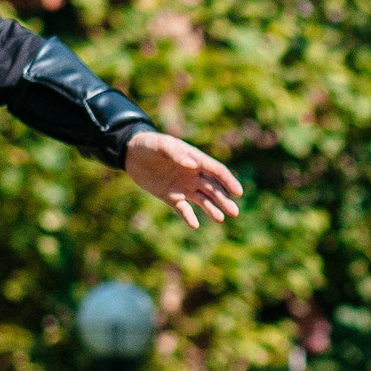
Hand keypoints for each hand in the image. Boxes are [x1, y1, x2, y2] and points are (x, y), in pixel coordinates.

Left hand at [124, 130, 244, 227]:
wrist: (132, 154)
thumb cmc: (150, 145)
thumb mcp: (161, 145)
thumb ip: (177, 154)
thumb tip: (193, 165)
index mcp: (196, 160)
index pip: (217, 172)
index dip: (228, 181)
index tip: (238, 192)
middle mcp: (194, 175)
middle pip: (213, 189)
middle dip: (224, 200)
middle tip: (234, 212)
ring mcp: (184, 187)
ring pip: (203, 200)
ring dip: (212, 209)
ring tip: (221, 219)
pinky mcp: (172, 197)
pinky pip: (183, 209)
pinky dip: (189, 217)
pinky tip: (194, 225)